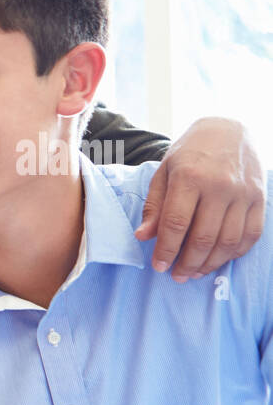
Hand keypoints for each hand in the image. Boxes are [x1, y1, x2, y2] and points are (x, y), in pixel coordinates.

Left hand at [135, 117, 265, 279]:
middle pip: (203, 237)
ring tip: (195, 272)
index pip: (176, 223)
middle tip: (177, 276)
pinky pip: (251, 234)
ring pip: (228, 240)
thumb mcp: (164, 172)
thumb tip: (143, 237)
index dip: (166, 250)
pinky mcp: (260, 197)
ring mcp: (243, 193)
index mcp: (190, 177)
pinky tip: (219, 259)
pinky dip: (235, 252)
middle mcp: (220, 186)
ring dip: (210, 263)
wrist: (229, 129)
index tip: (159, 266)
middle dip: (187, 263)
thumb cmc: (190, 153)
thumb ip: (155, 206)